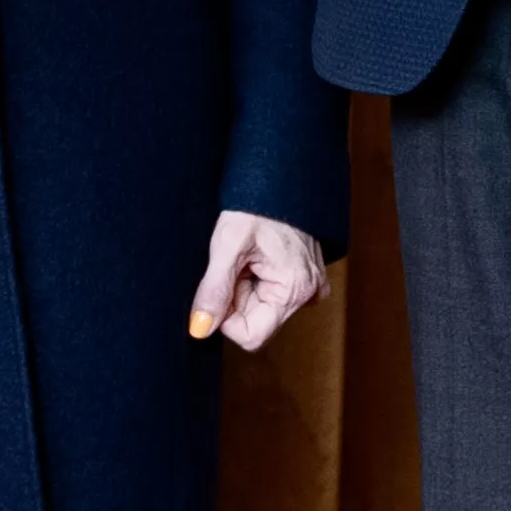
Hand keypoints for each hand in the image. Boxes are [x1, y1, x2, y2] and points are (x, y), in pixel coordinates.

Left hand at [191, 210, 327, 351]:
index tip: (223, 284)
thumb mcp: (227, 244)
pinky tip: (260, 258)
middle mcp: (309, 294)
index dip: (226, 317)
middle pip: (256, 322)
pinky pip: (274, 295)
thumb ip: (214, 290)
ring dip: (247, 288)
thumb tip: (200, 329)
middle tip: (238, 264)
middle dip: (238, 298)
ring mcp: (311, 287)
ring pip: (262, 309)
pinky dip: (259, 281)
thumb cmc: (256, 204)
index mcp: (294, 290)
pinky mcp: (306, 279)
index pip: (250, 336)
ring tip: (249, 257)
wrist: (279, 175)